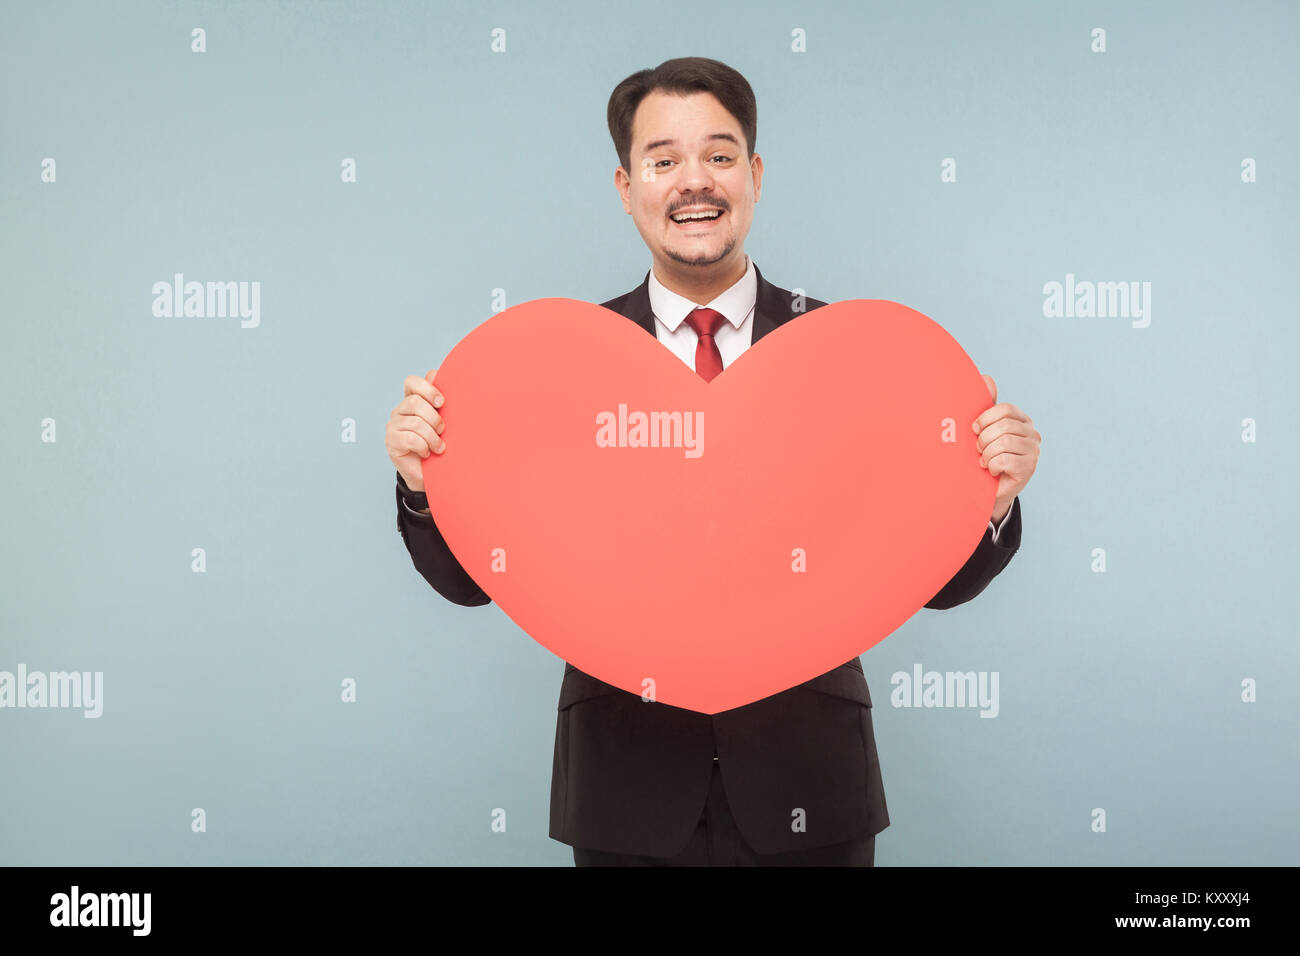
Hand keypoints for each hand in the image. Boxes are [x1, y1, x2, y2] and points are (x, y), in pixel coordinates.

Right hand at [385, 370, 446, 492]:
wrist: (430, 473)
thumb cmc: (438, 444)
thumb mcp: (443, 421)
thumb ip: (439, 400)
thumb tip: (436, 373)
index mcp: (412, 401)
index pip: (412, 382)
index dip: (428, 389)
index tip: (442, 403)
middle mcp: (400, 410)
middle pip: (415, 402)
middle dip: (434, 418)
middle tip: (442, 430)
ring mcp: (393, 426)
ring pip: (415, 422)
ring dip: (432, 436)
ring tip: (438, 446)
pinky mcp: (391, 442)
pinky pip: (410, 438)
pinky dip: (424, 446)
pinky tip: (427, 453)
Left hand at [972, 374, 1039, 521]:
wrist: (987, 487)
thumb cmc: (983, 455)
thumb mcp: (982, 430)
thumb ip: (985, 406)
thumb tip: (987, 378)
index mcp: (1021, 420)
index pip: (1006, 409)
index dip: (986, 418)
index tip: (974, 430)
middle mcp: (1032, 433)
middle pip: (1004, 426)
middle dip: (984, 439)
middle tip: (978, 450)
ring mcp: (1033, 451)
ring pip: (1004, 442)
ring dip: (987, 453)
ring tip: (984, 461)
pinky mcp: (1029, 467)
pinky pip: (1005, 459)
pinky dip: (992, 465)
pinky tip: (992, 470)